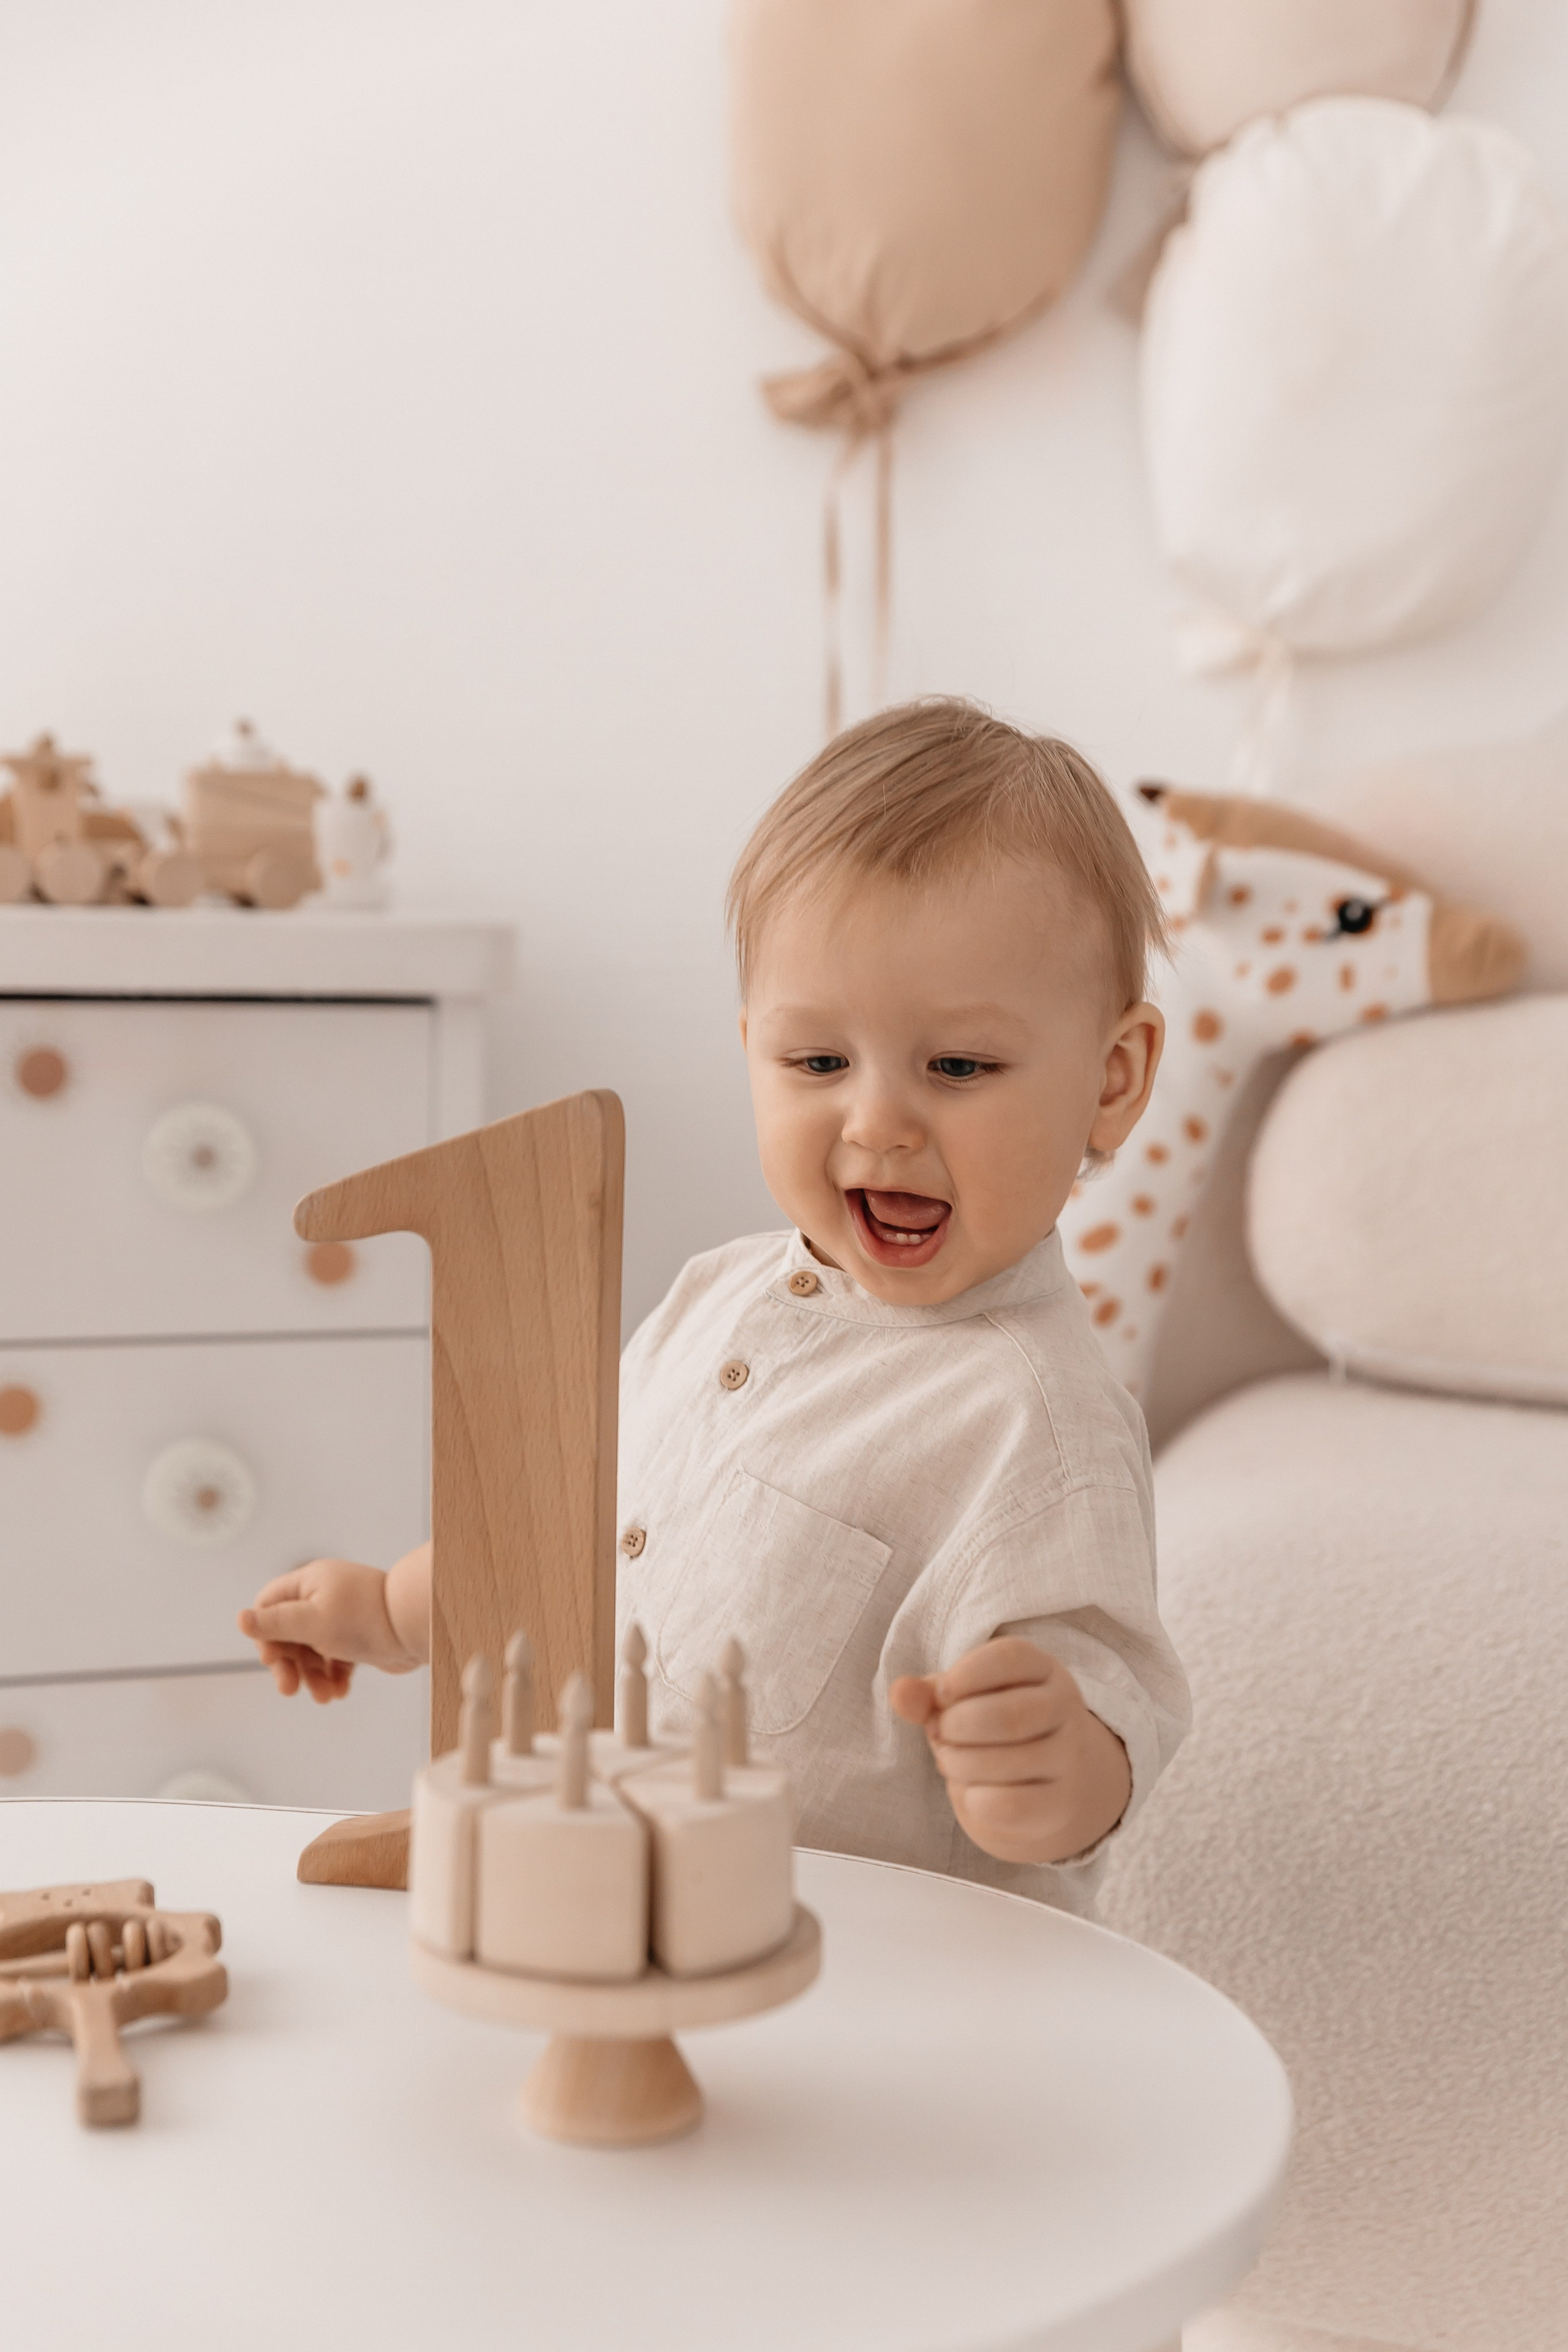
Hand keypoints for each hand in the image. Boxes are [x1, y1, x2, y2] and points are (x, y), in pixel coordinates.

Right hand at [238, 1557, 417, 1704]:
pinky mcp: (358, 1637)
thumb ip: (275, 1623)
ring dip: (313, 1676)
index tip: (273, 1657)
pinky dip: (334, 1675)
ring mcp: (342, 1617)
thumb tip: (240, 1619)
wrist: (417, 1627)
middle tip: (290, 1689)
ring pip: (313, 1651)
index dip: (266, 1633)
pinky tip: (340, 1691)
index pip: (269, 1605)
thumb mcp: (312, 1622)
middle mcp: (324, 1596)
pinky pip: (335, 1659)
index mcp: (309, 1583)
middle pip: (289, 1633)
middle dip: (290, 1664)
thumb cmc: (365, 1618)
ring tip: (325, 1696)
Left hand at [890, 1636, 1131, 1866]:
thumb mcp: (961, 1701)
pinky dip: (975, 1801)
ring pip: (1009, 1761)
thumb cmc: (989, 1727)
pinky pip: (1011, 1806)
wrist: (1039, 1780)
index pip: (1010, 1657)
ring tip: (950, 1761)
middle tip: (940, 1733)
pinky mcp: (1060, 1803)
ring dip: (960, 1763)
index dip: (965, 1674)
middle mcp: (1064, 1708)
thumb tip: (899, 1691)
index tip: (941, 1693)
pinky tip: (972, 1792)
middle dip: (957, 1727)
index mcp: (1041, 1669)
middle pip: (1009, 1716)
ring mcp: (1067, 1757)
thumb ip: (927, 1695)